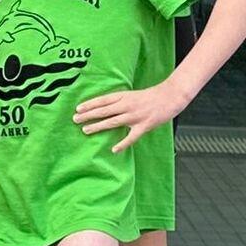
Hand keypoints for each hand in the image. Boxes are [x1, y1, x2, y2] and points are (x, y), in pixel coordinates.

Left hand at [74, 79, 191, 152]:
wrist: (170, 96)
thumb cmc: (150, 96)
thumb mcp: (131, 95)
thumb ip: (119, 101)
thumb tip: (103, 107)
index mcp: (124, 96)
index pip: (103, 100)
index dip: (90, 104)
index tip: (77, 108)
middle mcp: (127, 105)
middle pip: (104, 111)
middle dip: (88, 115)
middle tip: (75, 119)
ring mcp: (135, 116)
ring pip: (113, 122)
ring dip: (98, 126)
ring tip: (85, 130)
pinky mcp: (144, 125)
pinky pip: (132, 137)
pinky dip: (123, 143)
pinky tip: (114, 150)